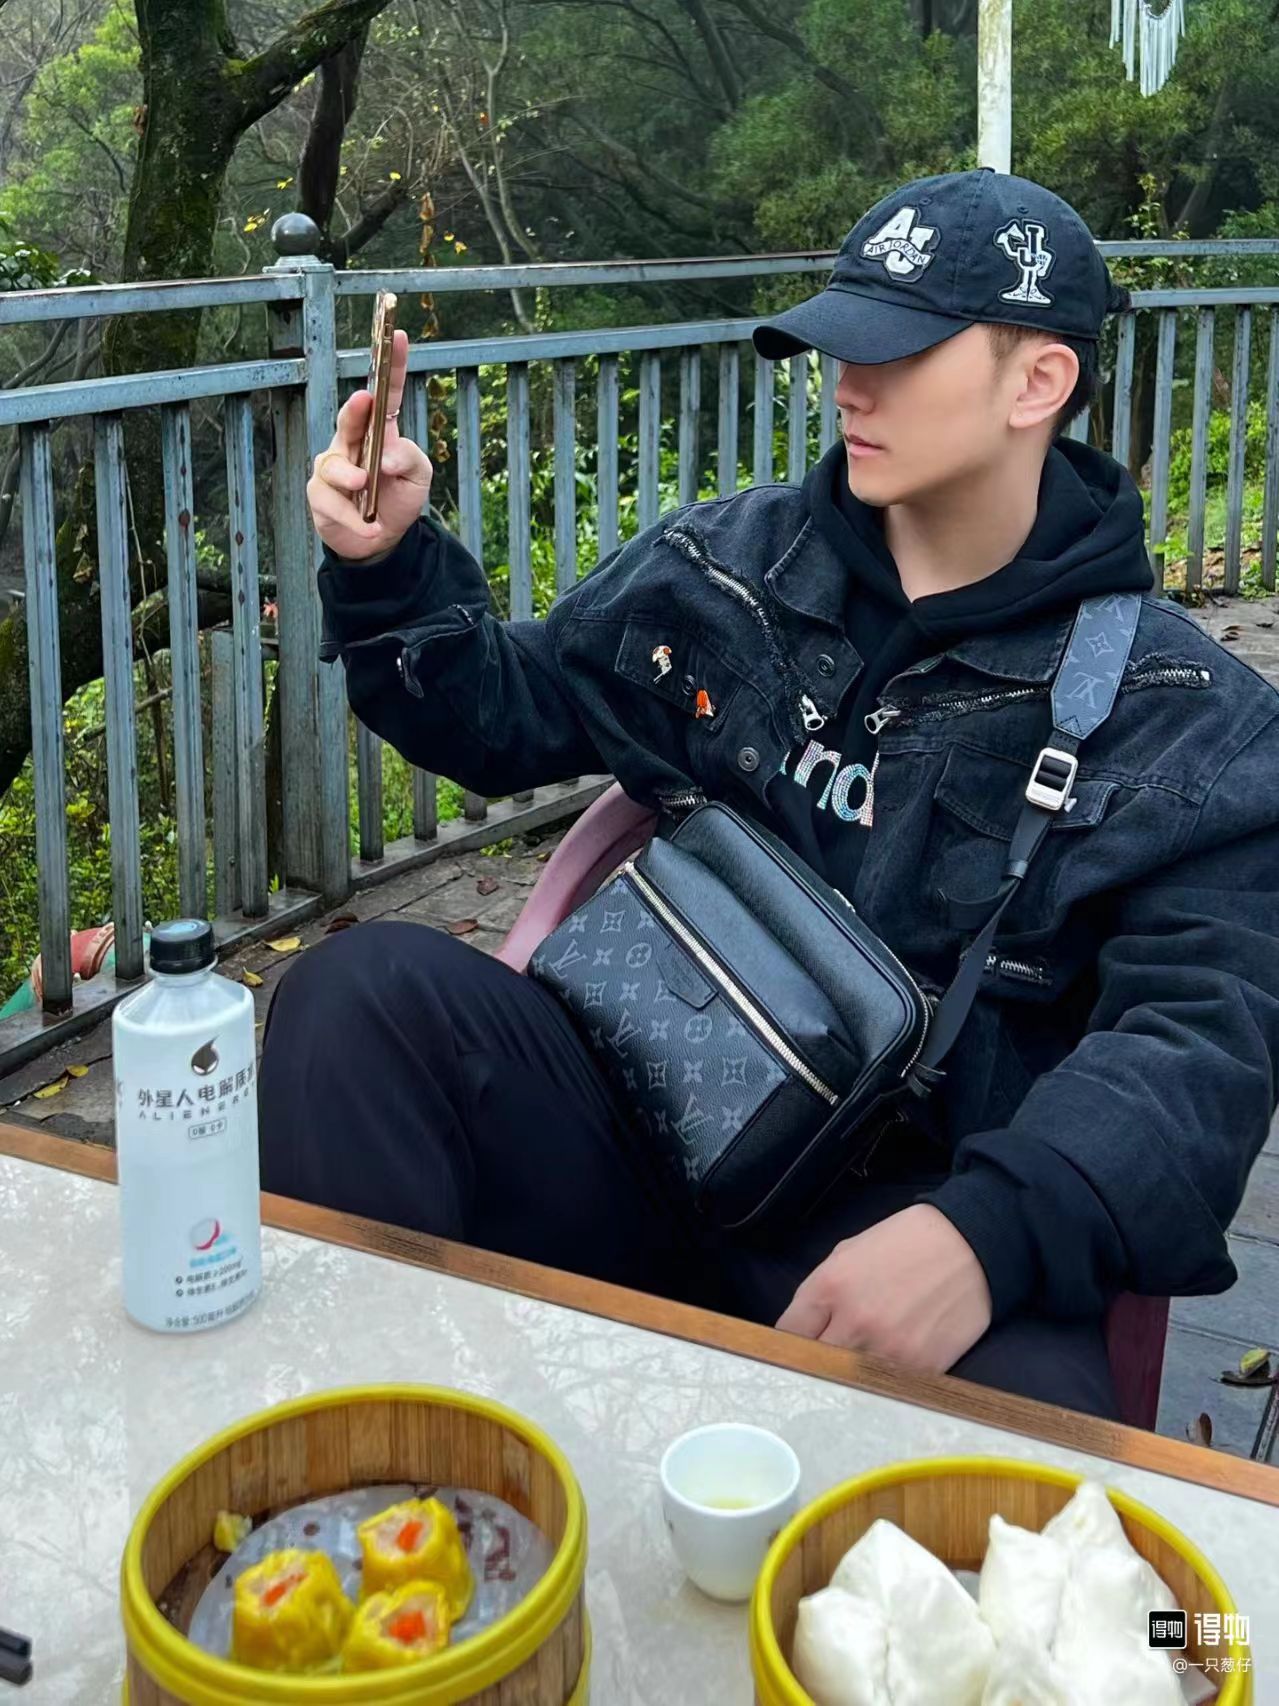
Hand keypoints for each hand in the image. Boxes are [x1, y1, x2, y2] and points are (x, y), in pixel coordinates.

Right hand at [306, 329, 432, 561]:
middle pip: (349, 418)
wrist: (382, 540)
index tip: (396, 335)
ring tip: (366, 484)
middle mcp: (352, 441)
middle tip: (364, 400)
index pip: (385, 393)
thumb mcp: (418, 479)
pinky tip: (370, 527)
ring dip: (350, 474)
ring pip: (334, 463)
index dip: (390, 364)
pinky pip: (329, 501)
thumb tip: (386, 457)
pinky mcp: (320, 494)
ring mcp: (333, 466)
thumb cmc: (398, 499)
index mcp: (380, 429)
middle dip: (354, 408)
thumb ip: (408, 459)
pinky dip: (352, 517)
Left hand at [776, 1204, 991, 1375]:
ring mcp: (889, 1350)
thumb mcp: (848, 1252)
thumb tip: (802, 1328)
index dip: (788, 1342)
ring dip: (850, 1376)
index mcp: (830, 1286)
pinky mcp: (921, 1369)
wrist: (972, 1244)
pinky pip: (888, 1388)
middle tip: (824, 1360)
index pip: (788, 1333)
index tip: (795, 1347)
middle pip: (813, 1364)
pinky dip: (885, 1382)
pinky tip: (892, 1363)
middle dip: (815, 1362)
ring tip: (861, 1362)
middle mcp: (855, 1321)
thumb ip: (821, 1292)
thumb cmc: (907, 1242)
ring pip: (849, 1382)